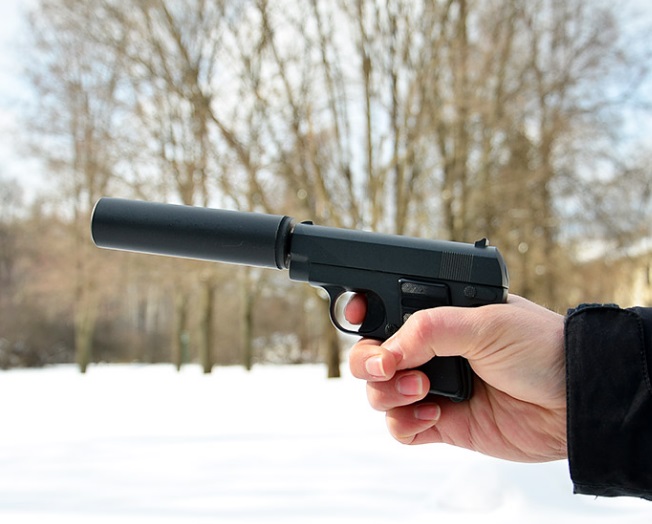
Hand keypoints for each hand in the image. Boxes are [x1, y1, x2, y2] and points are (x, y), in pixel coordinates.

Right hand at [347, 294, 566, 462]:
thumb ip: (428, 329)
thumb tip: (385, 352)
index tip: (358, 319)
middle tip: (385, 366)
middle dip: (367, 362)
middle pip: (370, 356)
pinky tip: (436, 414)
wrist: (574, 401)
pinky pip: (399, 428)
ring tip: (424, 388)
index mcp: (437, 316)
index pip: (384, 311)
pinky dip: (406, 423)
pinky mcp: (440, 423)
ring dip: (390, 393)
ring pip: (378, 393)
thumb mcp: (484, 321)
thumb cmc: (539, 347)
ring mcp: (432, 387)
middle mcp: (429, 351)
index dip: (362, 314)